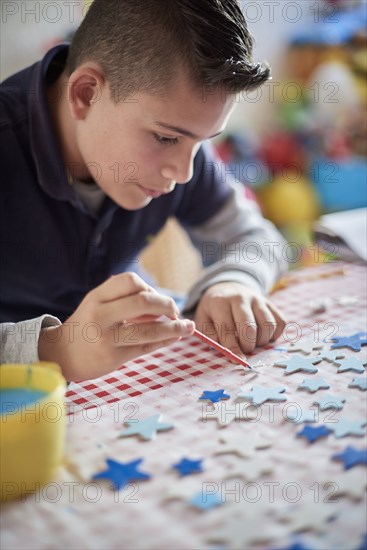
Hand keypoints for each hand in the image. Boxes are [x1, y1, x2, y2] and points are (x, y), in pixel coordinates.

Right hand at [38, 272, 194, 380]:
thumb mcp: (98, 303)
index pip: (131, 281)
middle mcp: (100, 315)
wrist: (62, 354)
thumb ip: (124, 298)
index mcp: (97, 297)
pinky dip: (165, 341)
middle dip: (167, 305)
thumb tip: (164, 303)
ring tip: (188, 327)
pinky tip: (175, 337)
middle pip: (144, 302)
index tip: (157, 298)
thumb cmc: (87, 324)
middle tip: (175, 312)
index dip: (150, 287)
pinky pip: (146, 347)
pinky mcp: (114, 357)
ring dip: (175, 328)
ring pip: (150, 330)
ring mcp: (107, 338)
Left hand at [194, 282, 285, 357]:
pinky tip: (263, 335)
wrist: (227, 288)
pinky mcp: (270, 303)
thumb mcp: (203, 318)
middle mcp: (240, 298)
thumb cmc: (214, 309)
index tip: (237, 360)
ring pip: (268, 325)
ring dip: (262, 340)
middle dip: (248, 345)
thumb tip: (223, 350)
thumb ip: (209, 335)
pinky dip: (275, 334)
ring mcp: (258, 299)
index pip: (226, 328)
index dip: (232, 347)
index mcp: (220, 302)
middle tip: (244, 349)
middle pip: (249, 327)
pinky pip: (280, 322)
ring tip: (253, 341)